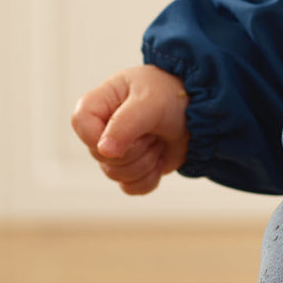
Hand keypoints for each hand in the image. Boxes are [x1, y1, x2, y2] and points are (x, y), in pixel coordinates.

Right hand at [71, 65, 189, 194]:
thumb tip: (104, 151)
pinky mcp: (132, 170)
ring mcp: (117, 151)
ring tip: (159, 137)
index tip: (127, 130)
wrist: (202, 110)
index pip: (80, 122)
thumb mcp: (151, 101)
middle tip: (153, 128)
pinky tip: (161, 157)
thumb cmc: (173, 94)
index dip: (98, 135)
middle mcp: (103, 128)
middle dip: (135, 147)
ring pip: (117, 175)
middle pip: (102, 156)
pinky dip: (151, 176)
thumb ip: (127, 123)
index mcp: (101, 103)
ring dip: (146, 159)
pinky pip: (131, 188)